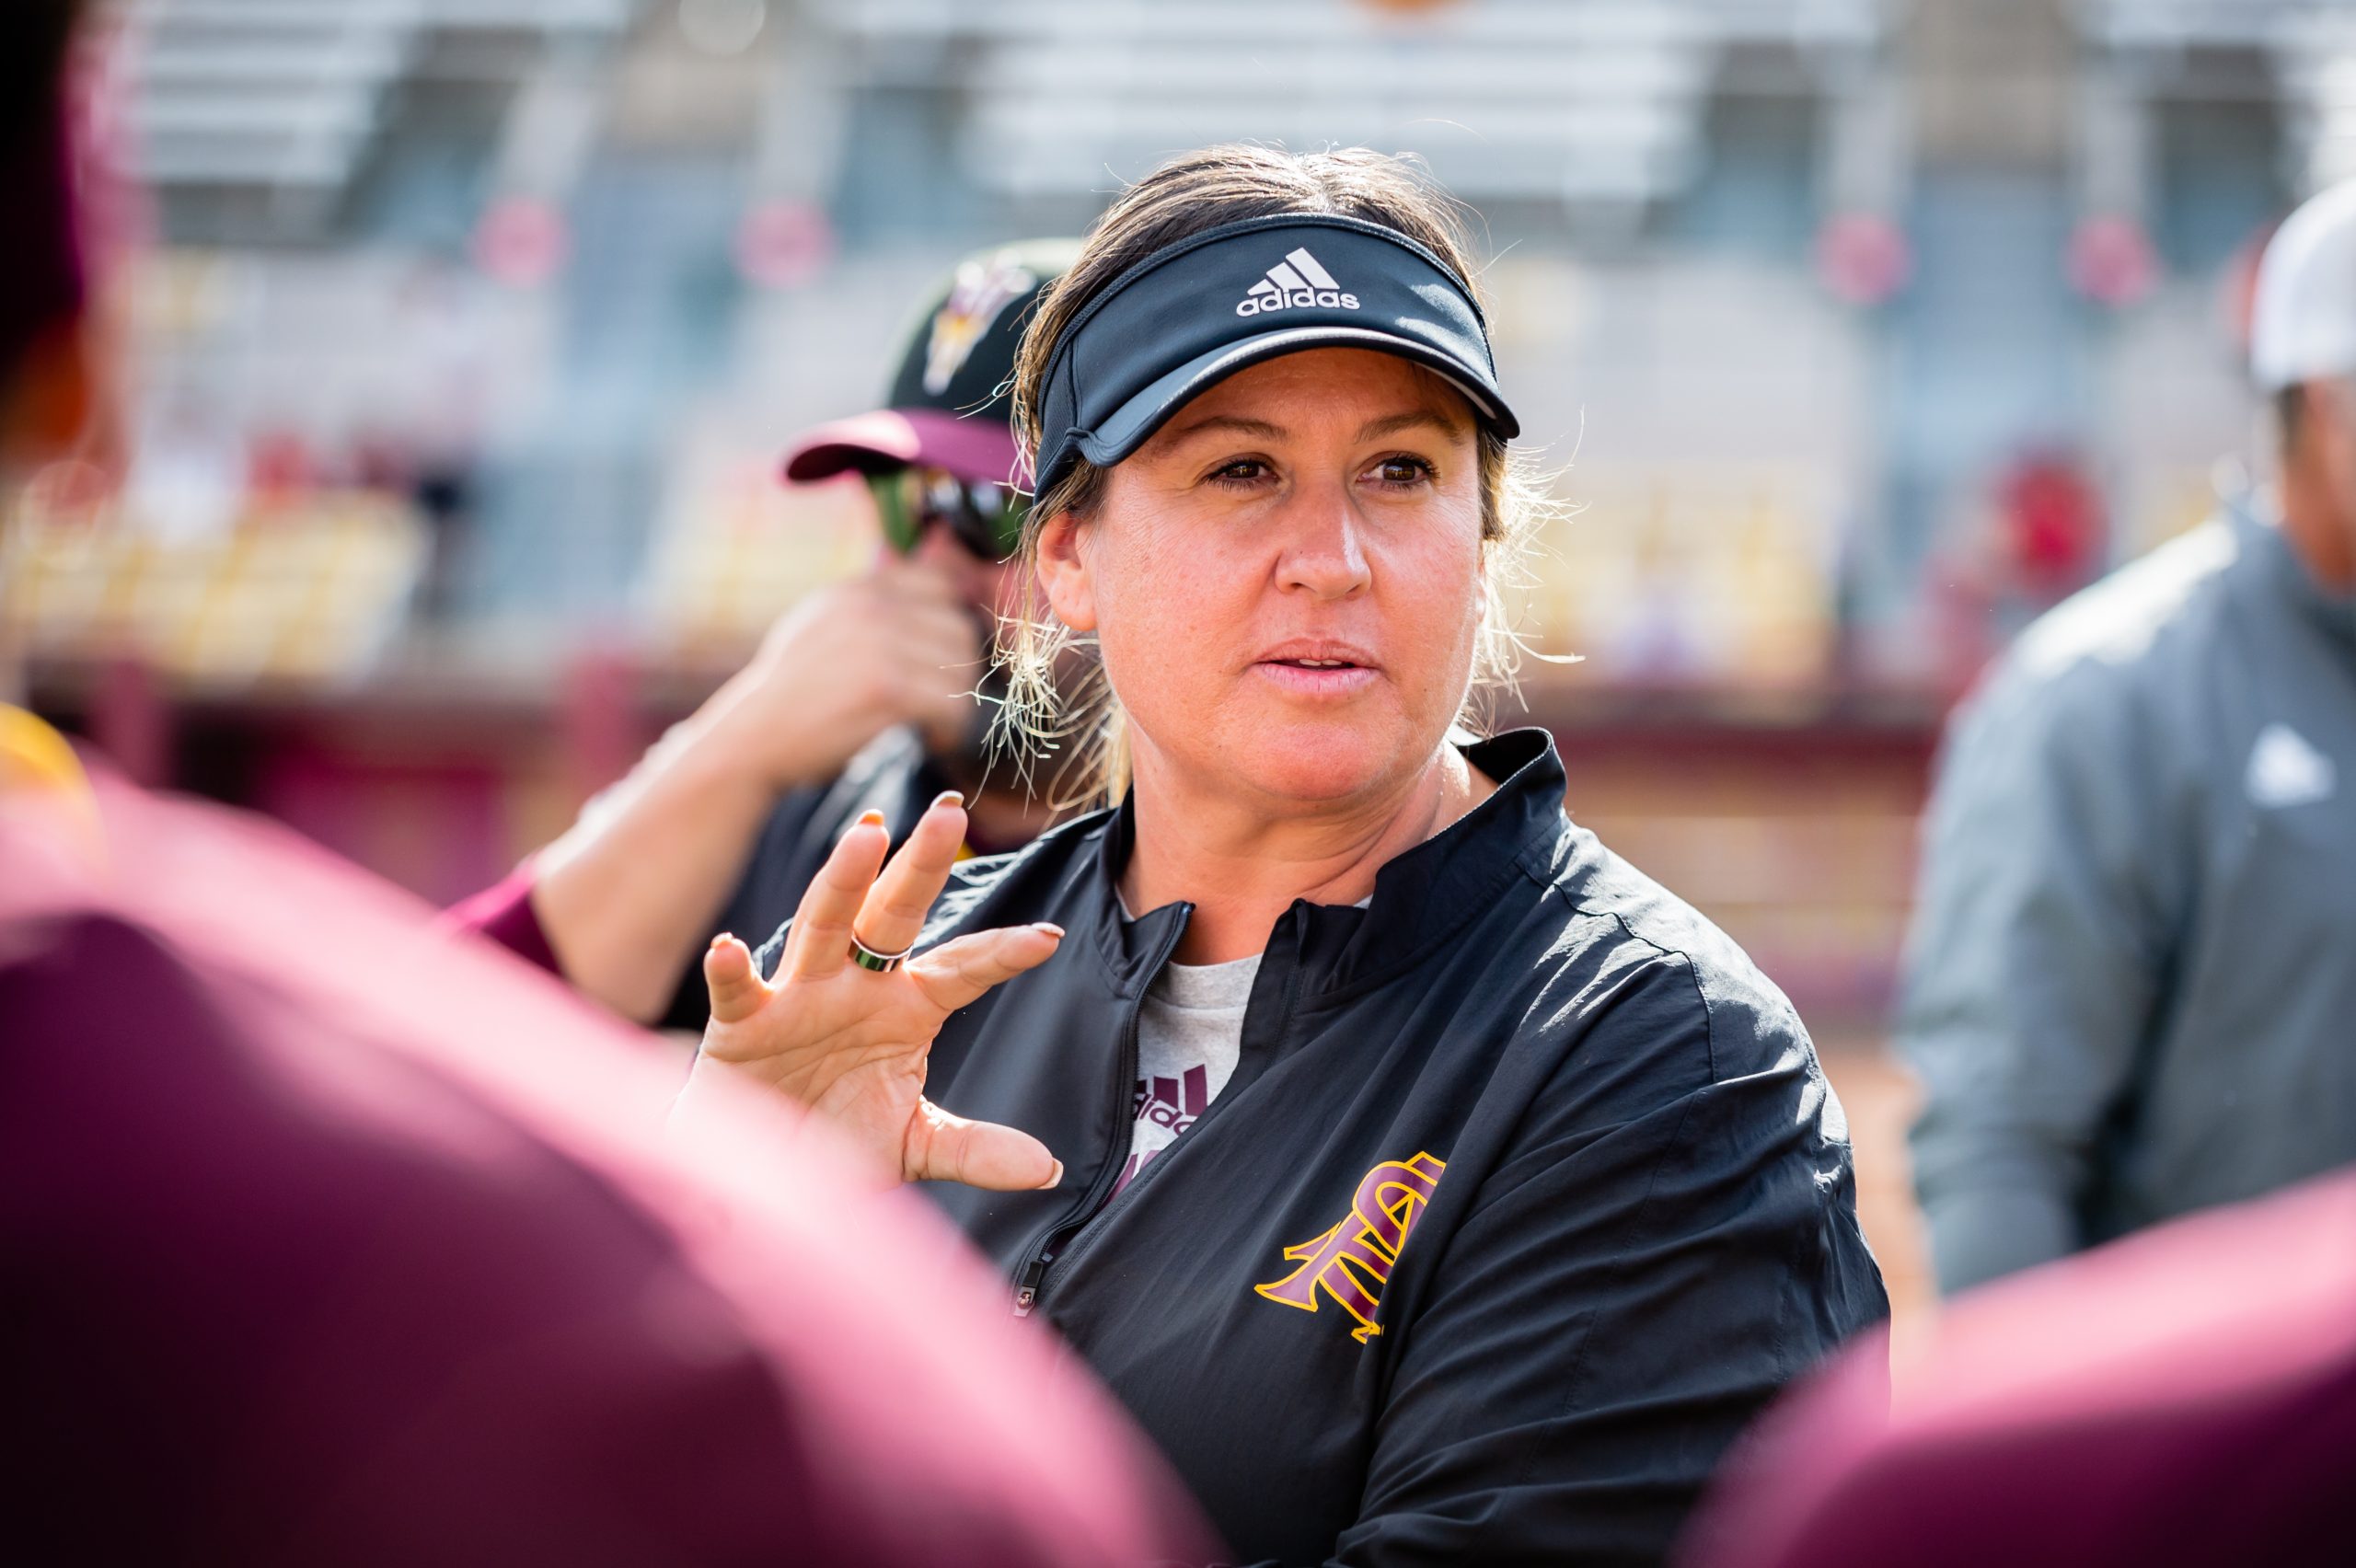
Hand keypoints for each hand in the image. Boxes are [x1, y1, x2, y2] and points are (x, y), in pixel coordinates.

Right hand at [692, 792, 1065, 1189]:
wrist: (765, 1176)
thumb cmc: (839, 1142)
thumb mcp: (914, 1145)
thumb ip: (975, 1149)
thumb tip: (1048, 1168)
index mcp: (907, 1006)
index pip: (963, 969)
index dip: (1001, 954)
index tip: (1050, 939)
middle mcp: (857, 987)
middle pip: (893, 916)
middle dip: (920, 866)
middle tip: (951, 814)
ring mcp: (799, 998)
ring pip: (824, 926)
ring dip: (843, 882)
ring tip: (867, 834)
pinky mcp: (744, 1025)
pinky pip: (740, 993)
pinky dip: (733, 971)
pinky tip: (730, 948)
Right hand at [712, 559, 985, 792]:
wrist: (752, 737)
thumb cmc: (793, 692)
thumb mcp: (823, 626)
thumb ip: (872, 608)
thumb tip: (939, 590)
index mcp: (858, 589)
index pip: (942, 585)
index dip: (949, 625)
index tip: (941, 661)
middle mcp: (871, 606)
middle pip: (960, 628)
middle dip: (960, 671)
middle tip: (941, 701)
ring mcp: (879, 643)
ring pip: (962, 668)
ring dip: (957, 703)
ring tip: (934, 723)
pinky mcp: (886, 686)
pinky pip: (950, 703)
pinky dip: (949, 727)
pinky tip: (931, 738)